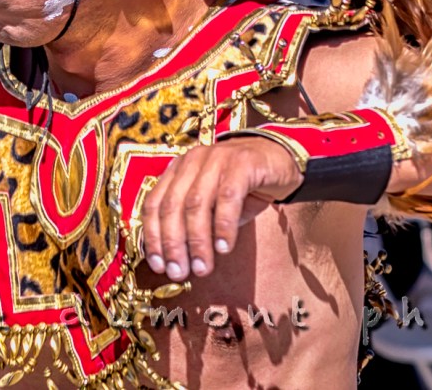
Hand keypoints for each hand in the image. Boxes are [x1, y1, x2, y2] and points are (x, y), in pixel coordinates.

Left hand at [141, 136, 300, 281]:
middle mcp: (192, 161)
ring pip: (197, 202)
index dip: (153, 237)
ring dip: (197, 240)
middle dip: (173, 243)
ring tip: (202, 267)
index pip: (155, 203)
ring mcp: (216, 158)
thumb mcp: (213, 207)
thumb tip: (178, 261)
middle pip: (172, 204)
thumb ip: (195, 226)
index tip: (158, 266)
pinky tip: (224, 247)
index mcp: (178, 170)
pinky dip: (223, 225)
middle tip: (179, 272)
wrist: (277, 159)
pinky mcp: (242, 163)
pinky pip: (228, 197)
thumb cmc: (241, 188)